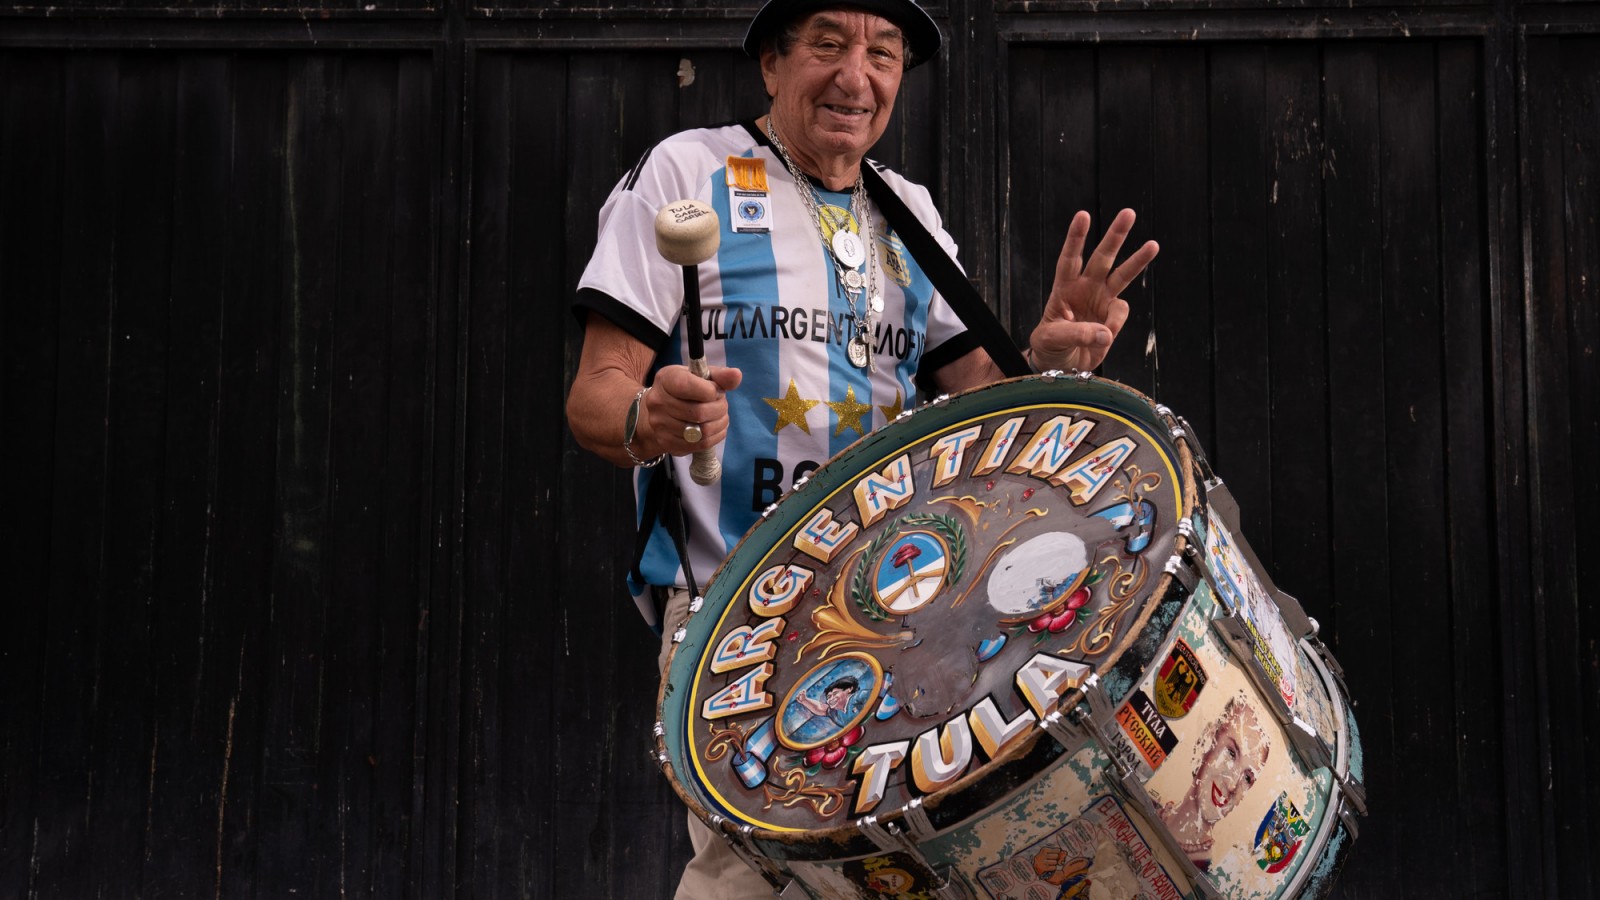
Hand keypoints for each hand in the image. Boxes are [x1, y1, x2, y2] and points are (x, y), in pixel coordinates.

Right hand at [641, 364, 742, 456]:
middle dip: (719, 409)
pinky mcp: (667, 443)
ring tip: (720, 417)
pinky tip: (716, 429)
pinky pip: (699, 445)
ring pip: (701, 431)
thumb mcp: (699, 376)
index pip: (688, 386)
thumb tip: (736, 375)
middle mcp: (657, 402)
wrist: (661, 411)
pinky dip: (715, 437)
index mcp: (665, 379)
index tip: (716, 391)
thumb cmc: (685, 390)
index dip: (711, 391)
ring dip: (719, 424)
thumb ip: (719, 375)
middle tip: (722, 406)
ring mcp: (660, 425)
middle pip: (698, 412)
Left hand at [1029, 208, 1158, 372]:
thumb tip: (1106, 333)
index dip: (1076, 238)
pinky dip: (1115, 324)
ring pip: (1123, 276)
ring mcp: (1102, 301)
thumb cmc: (1050, 346)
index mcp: (1064, 287)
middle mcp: (1086, 288)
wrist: (1062, 365)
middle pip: (1102, 257)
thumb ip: (1076, 334)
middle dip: (1115, 235)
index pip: (1069, 259)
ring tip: (1153, 245)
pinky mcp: (1113, 318)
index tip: (1083, 216)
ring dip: (1138, 260)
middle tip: (1128, 213)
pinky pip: (1121, 314)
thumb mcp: (1051, 339)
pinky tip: (1104, 336)